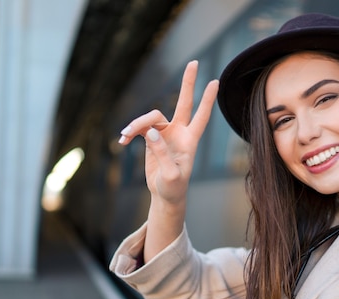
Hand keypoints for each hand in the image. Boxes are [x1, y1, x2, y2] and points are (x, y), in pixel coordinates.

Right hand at [118, 61, 218, 205]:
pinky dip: (131, 133)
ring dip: (137, 124)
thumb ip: (162, 153)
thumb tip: (150, 132)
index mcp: (189, 141)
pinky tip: (123, 142)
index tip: (215, 81)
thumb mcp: (170, 175)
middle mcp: (179, 133)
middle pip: (184, 103)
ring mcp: (166, 134)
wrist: (165, 196)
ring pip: (151, 118)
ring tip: (125, 135)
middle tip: (194, 62)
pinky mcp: (152, 139)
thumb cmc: (173, 188)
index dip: (207, 100)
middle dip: (188, 83)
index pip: (201, 116)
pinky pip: (140, 128)